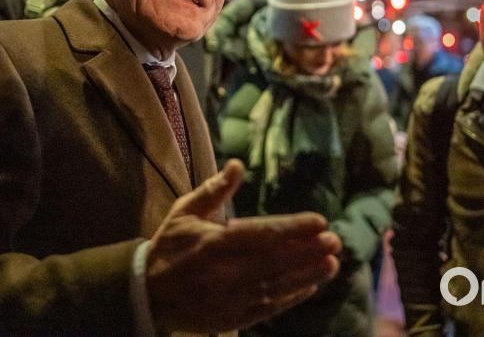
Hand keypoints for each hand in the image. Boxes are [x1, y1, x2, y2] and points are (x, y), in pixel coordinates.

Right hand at [145, 159, 340, 332]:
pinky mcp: (234, 318)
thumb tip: (238, 165)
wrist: (148, 295)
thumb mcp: (184, 213)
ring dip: (307, 275)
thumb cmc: (169, 247)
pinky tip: (311, 285)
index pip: (260, 235)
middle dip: (307, 251)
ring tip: (332, 262)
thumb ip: (214, 191)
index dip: (292, 229)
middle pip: (275, 262)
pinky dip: (292, 297)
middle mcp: (225, 273)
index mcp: (213, 244)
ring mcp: (231, 298)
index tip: (319, 221)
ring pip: (277, 286)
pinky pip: (269, 307)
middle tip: (335, 240)